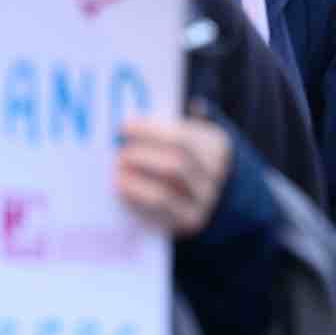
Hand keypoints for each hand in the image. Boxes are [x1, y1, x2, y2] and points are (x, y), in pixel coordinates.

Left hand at [116, 118, 231, 235]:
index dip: (149, 133)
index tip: (124, 126)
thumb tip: (142, 112)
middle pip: (174, 167)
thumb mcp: (194, 133)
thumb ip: (173, 122)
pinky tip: (123, 189)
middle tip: (119, 153)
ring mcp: (204, 202)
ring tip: (118, 172)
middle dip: (142, 158)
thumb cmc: (192, 154)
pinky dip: (137, 200)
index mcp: (216, 146)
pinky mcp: (189, 222)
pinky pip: (158, 214)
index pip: (181, 139)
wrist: (217, 192)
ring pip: (164, 195)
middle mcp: (215, 176)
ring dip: (134, 184)